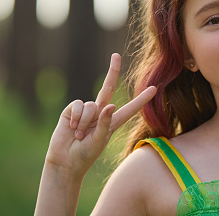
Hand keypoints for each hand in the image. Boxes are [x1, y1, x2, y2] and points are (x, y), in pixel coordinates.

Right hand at [44, 53, 155, 177]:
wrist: (65, 162)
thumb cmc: (85, 155)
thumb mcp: (99, 141)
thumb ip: (105, 124)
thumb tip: (110, 105)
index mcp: (112, 122)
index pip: (130, 108)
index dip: (142, 99)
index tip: (154, 89)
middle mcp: (100, 113)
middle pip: (107, 88)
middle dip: (112, 71)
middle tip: (116, 55)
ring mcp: (86, 111)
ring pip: (91, 105)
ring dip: (86, 122)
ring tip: (80, 135)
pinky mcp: (72, 111)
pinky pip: (78, 105)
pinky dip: (77, 117)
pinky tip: (73, 128)